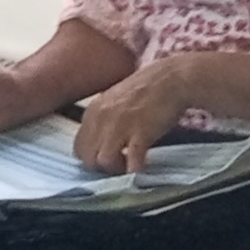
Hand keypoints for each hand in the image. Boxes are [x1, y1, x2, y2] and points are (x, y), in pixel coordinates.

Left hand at [71, 55, 213, 175]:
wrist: (172, 79)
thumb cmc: (146, 90)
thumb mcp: (114, 101)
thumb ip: (103, 120)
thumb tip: (98, 143)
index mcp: (93, 112)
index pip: (78, 148)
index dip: (92, 158)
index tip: (108, 158)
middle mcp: (101, 119)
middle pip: (88, 158)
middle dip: (102, 168)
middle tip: (119, 164)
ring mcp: (120, 126)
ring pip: (104, 162)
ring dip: (116, 170)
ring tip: (129, 165)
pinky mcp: (141, 134)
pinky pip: (131, 163)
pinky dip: (135, 170)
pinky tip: (143, 165)